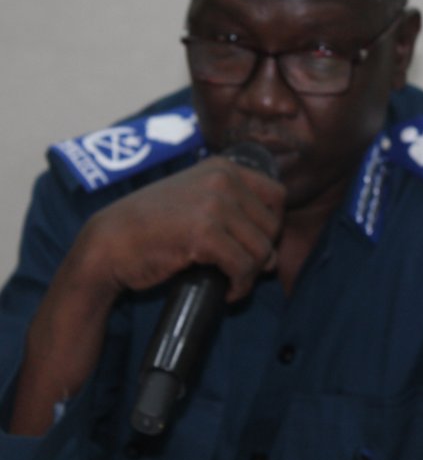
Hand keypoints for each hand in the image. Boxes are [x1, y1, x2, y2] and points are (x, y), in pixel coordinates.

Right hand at [80, 155, 285, 301]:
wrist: (108, 242)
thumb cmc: (152, 226)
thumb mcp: (195, 200)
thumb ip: (233, 213)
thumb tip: (274, 256)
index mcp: (223, 167)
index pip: (277, 195)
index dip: (272, 225)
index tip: (253, 244)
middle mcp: (222, 179)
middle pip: (272, 225)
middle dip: (262, 252)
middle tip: (241, 269)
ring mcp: (214, 204)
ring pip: (262, 248)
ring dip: (251, 273)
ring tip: (233, 282)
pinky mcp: (204, 233)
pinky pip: (243, 266)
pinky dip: (240, 285)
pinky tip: (227, 292)